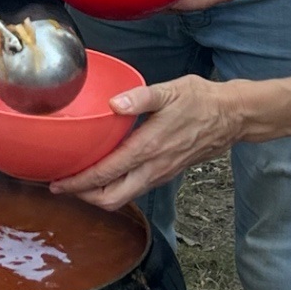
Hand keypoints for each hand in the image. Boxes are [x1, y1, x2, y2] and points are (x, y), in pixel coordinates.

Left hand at [51, 76, 243, 209]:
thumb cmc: (201, 101)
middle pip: (112, 198)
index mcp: (148, 148)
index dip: (78, 182)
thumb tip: (113, 104)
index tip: (57, 183)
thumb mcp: (169, 91)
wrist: (232, 117)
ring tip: (78, 183)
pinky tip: (106, 175)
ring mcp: (160, 173)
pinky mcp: (166, 173)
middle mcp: (153, 167)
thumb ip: (139, 98)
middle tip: (62, 187)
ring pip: (124, 197)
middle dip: (84, 197)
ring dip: (98, 195)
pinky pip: (135, 190)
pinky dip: (115, 188)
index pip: (106, 173)